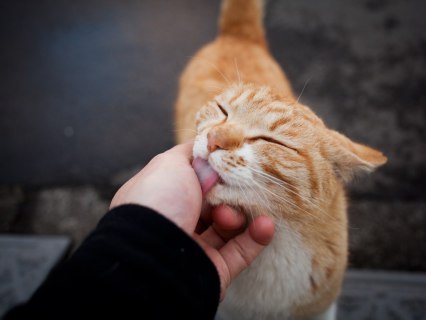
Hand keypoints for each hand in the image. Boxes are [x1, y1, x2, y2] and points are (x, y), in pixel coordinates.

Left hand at [110, 142, 274, 298]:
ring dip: (240, 215)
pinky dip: (257, 236)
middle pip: (214, 202)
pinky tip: (265, 224)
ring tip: (231, 214)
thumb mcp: (170, 164)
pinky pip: (242, 251)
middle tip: (234, 188)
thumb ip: (191, 154)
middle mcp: (176, 222)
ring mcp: (195, 248)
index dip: (212, 171)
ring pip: (229, 226)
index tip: (233, 161)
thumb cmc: (158, 201)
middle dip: (229, 193)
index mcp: (162, 198)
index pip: (193, 181)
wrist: (152, 254)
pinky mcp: (215, 269)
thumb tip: (209, 147)